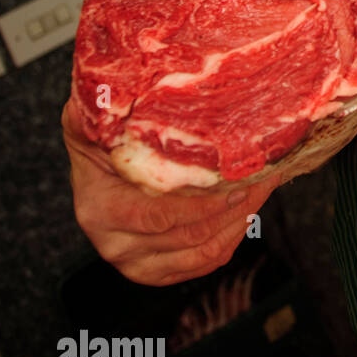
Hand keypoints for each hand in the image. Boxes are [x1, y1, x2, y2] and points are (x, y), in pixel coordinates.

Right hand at [62, 97, 281, 285]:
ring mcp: (137, 262)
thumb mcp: (91, 116)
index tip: (238, 181)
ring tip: (264, 186)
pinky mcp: (159, 269)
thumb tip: (115, 87)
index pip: (158, 217)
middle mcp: (116, 244)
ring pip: (203, 253)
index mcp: (99, 210)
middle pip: (189, 237)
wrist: (97, 165)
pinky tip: (250, 205)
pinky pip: (206, 261)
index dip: (202, 204)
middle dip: (234, 207)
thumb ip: (100, 107)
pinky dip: (233, 235)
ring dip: (240, 221)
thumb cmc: (100, 136)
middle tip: (265, 176)